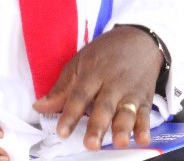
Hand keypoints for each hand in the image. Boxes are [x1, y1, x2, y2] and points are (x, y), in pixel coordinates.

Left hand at [33, 25, 163, 150]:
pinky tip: (143, 139)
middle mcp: (112, 83)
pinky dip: (145, 127)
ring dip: (123, 128)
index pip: (80, 95)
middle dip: (98, 125)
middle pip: (104, 106)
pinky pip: (145, 113)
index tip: (62, 132)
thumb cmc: (105, 53)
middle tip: (91, 144)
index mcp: (93, 72)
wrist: (140, 38)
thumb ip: (62, 88)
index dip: (71, 113)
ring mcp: (130, 91)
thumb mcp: (80, 63)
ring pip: (127, 111)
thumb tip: (38, 107)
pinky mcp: (145, 98)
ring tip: (119, 142)